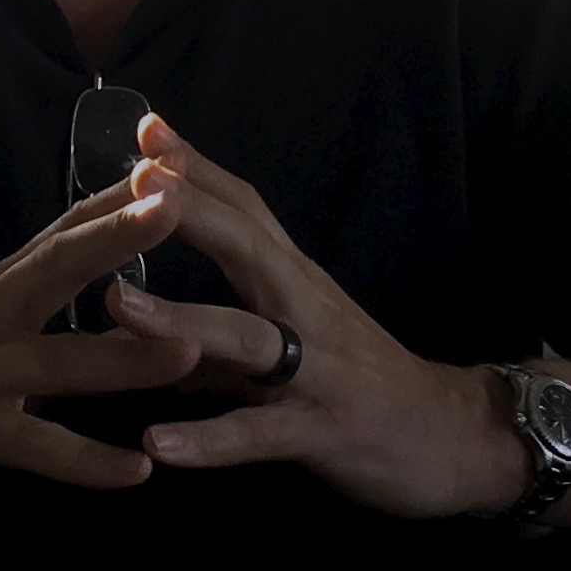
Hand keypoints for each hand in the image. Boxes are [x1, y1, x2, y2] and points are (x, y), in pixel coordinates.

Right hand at [0, 181, 200, 505]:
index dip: (119, 194)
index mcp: (3, 286)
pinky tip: (134, 471)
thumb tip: (109, 273)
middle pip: (61, 264)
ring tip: (191, 352)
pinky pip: (34, 445)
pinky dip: (85, 460)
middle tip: (179, 202)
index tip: (173, 158)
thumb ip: (39, 296)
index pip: (67, 227)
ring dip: (127, 357)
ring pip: (59, 360)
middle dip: (121, 233)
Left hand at [102, 116, 530, 519]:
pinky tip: (157, 443)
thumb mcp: (293, 341)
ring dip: (179, 318)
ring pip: (246, 337)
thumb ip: (215, 330)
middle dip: (192, 210)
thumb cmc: (362, 382)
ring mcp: (316, 370)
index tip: (146, 127)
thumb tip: (135, 319)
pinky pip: (259, 434)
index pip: (247, 210)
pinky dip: (208, 440)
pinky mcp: (321, 432)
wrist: (454, 439)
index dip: (199, 169)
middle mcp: (306, 311)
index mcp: (296, 282)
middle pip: (248, 246)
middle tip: (135, 178)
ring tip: (116, 302)